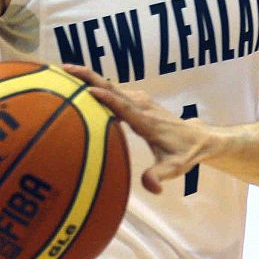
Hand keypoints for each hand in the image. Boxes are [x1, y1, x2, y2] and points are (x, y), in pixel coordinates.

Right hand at [62, 65, 212, 192]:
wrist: (198, 137)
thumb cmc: (184, 154)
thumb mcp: (175, 168)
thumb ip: (160, 176)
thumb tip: (152, 189)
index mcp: (147, 121)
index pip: (125, 108)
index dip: (108, 100)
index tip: (88, 92)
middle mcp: (142, 106)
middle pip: (112, 88)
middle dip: (89, 77)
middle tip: (63, 69)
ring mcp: (139, 100)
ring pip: (110, 86)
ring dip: (87, 78)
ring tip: (61, 73)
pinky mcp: (136, 100)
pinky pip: (112, 90)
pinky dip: (94, 85)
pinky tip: (78, 85)